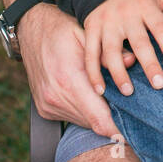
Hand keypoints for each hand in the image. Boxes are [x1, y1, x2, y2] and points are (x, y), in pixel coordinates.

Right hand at [19, 2, 133, 138]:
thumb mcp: (86, 34)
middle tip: (132, 111)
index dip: (117, 130)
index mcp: (68, 79)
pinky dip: (85, 111)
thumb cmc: (59, 28)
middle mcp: (56, 97)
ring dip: (99, 116)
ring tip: (114, 100)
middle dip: (113, 120)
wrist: (30, 28)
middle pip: (94, 124)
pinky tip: (92, 96)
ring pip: (84, 123)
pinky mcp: (45, 109)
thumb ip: (109, 54)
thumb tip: (132, 62)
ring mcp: (48, 105)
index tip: (132, 133)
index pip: (98, 118)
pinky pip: (72, 117)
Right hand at [83, 0, 162, 97]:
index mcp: (146, 7)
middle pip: (139, 42)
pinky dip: (93, 72)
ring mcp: (107, 22)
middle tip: (159, 85)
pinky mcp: (91, 28)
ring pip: (111, 50)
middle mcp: (126, 15)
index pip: (161, 28)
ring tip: (128, 92)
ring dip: (119, 72)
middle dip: (149, 64)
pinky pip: (91, 52)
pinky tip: (100, 89)